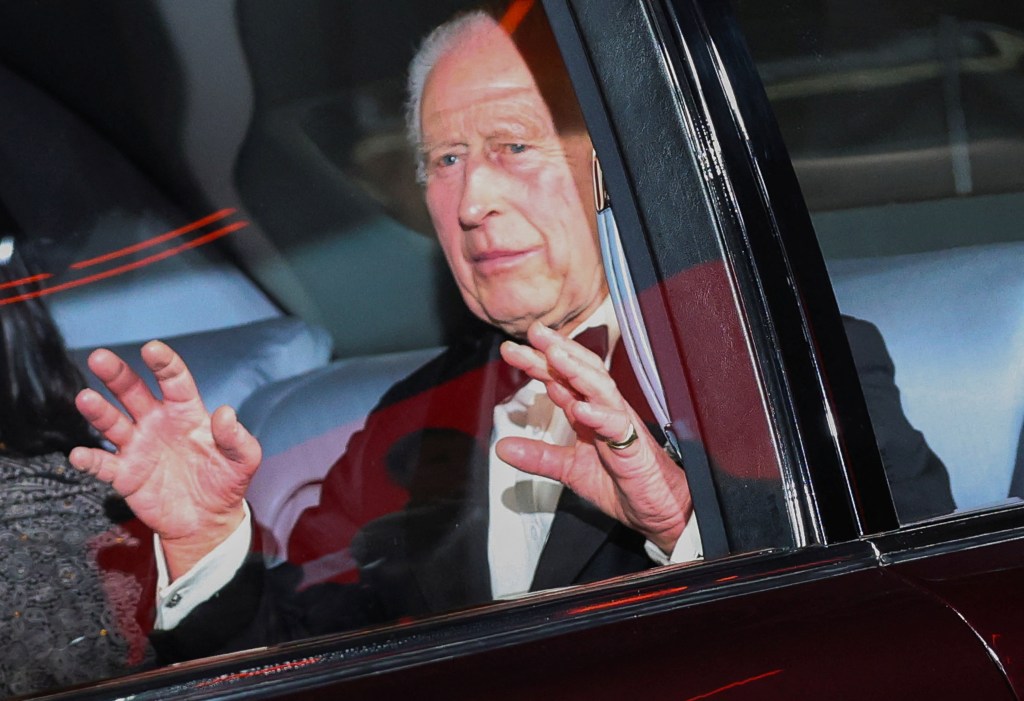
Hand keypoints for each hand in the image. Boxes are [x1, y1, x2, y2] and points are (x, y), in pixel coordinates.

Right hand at [70, 341, 261, 579]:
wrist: (208, 520)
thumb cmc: (226, 481)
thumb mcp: (243, 459)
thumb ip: (236, 437)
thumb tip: (225, 413)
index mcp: (186, 412)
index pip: (174, 381)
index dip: (164, 364)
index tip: (152, 349)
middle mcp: (157, 423)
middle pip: (133, 393)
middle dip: (118, 376)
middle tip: (100, 358)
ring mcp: (138, 447)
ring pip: (113, 423)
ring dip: (98, 411)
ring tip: (85, 398)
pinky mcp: (126, 474)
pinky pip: (103, 464)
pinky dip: (90, 460)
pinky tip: (80, 454)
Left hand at [496, 322, 691, 553]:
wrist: (658, 509)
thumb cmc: (622, 483)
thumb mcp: (568, 469)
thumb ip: (538, 456)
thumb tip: (501, 448)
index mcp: (588, 412)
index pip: (561, 378)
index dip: (537, 361)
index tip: (511, 348)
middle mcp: (604, 410)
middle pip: (580, 371)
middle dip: (556, 349)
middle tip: (533, 332)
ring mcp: (620, 424)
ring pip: (600, 388)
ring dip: (576, 369)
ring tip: (554, 354)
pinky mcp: (634, 445)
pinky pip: (617, 425)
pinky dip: (598, 414)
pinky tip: (580, 408)